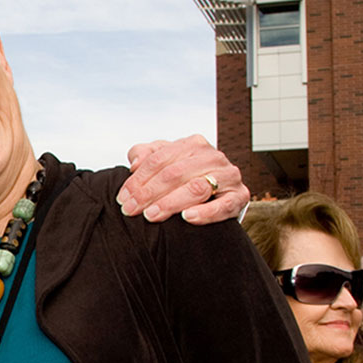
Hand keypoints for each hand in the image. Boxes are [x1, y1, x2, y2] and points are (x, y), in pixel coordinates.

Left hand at [116, 134, 248, 223]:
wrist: (221, 194)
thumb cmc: (186, 177)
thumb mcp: (165, 161)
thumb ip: (147, 155)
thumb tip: (134, 163)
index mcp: (192, 144)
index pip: (158, 160)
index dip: (138, 180)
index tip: (122, 198)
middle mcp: (212, 156)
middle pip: (174, 173)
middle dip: (149, 193)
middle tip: (132, 210)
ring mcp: (229, 175)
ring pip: (196, 188)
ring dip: (171, 203)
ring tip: (152, 215)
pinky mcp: (240, 196)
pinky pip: (223, 205)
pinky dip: (205, 212)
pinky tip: (187, 218)